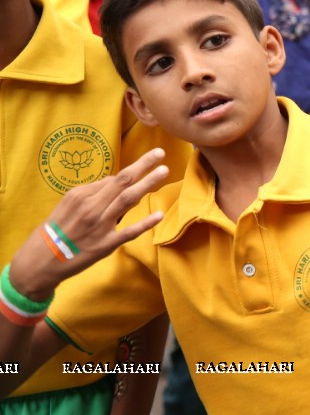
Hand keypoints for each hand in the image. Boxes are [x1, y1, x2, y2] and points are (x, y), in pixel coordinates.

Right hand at [7, 149, 168, 301]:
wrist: (40, 261)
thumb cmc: (55, 231)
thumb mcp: (67, 206)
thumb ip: (91, 195)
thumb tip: (113, 183)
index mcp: (79, 195)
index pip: (112, 180)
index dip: (130, 173)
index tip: (144, 165)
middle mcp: (90, 207)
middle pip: (122, 182)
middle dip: (143, 165)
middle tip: (160, 153)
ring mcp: (99, 225)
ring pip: (127, 200)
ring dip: (147, 183)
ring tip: (164, 170)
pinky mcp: (105, 244)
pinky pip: (129, 232)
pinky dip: (145, 223)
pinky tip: (159, 215)